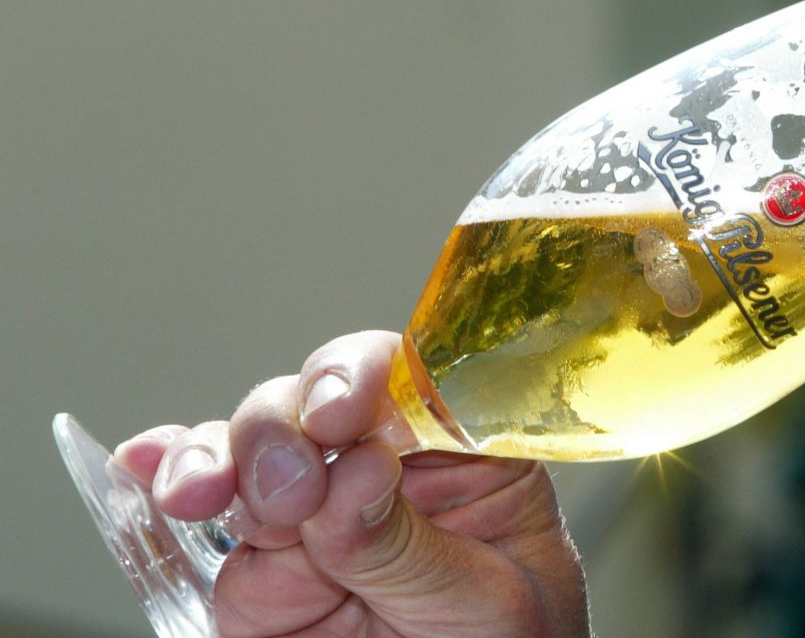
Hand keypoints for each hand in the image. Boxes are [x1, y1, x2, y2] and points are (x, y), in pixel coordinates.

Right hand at [114, 330, 590, 637]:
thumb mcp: (487, 598)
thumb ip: (412, 542)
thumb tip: (354, 468)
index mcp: (464, 457)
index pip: (411, 382)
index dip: (364, 377)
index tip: (341, 409)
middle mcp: (383, 468)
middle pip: (315, 402)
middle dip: (287, 429)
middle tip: (293, 486)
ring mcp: (316, 513)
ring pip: (252, 448)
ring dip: (225, 458)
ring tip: (211, 493)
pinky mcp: (263, 570)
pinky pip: (208, 513)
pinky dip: (167, 475)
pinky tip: (146, 466)